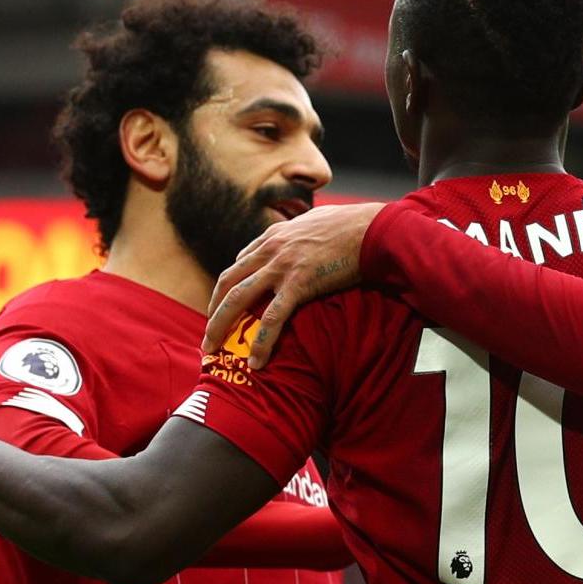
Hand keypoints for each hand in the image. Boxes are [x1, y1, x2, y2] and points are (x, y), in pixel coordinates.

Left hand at [202, 202, 384, 367]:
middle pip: (229, 281)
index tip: (227, 305)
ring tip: (211, 349)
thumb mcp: (317, 221)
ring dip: (220, 326)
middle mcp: (271, 249)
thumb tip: (305, 236)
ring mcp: (282, 266)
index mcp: (274, 236)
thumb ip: (302, 232)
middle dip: (214, 309)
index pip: (242, 261)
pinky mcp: (299, 284)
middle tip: (208, 334)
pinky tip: (256, 362)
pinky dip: (261, 342)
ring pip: (238, 298)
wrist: (374, 229)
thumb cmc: (353, 225)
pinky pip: (273, 318)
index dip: (231, 285)